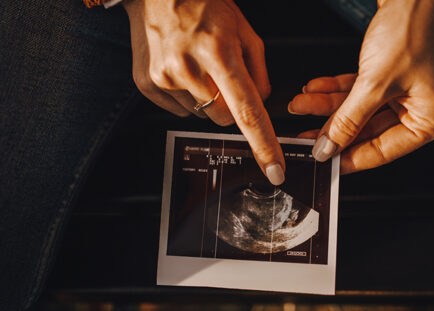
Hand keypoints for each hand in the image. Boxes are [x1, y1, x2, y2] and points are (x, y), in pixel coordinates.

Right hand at [124, 0, 284, 184]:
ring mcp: (164, 78)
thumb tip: (262, 103)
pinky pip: (179, 110)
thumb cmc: (204, 4)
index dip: (264, 144)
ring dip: (207, 99)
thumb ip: (259, 71)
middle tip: (222, 76)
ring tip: (198, 65)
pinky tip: (182, 70)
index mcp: (219, 51)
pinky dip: (186, 96)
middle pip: (224, 119)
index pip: (247, 110)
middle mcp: (188, 68)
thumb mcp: (244, 30)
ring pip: (201, 115)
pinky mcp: (147, 85)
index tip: (274, 171)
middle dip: (231, 106)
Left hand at [288, 0, 433, 173]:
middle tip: (304, 137)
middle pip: (366, 131)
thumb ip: (349, 120)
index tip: (322, 162)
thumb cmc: (414, 28)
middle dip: (331, 130)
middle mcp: (417, 109)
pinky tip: (313, 90)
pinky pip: (356, 91)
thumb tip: (328, 148)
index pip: (381, 152)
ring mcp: (402, 91)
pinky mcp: (388, 75)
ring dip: (326, 107)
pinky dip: (334, 90)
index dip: (348, 158)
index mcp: (428, 120)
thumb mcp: (376, 83)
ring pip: (357, 110)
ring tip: (300, 106)